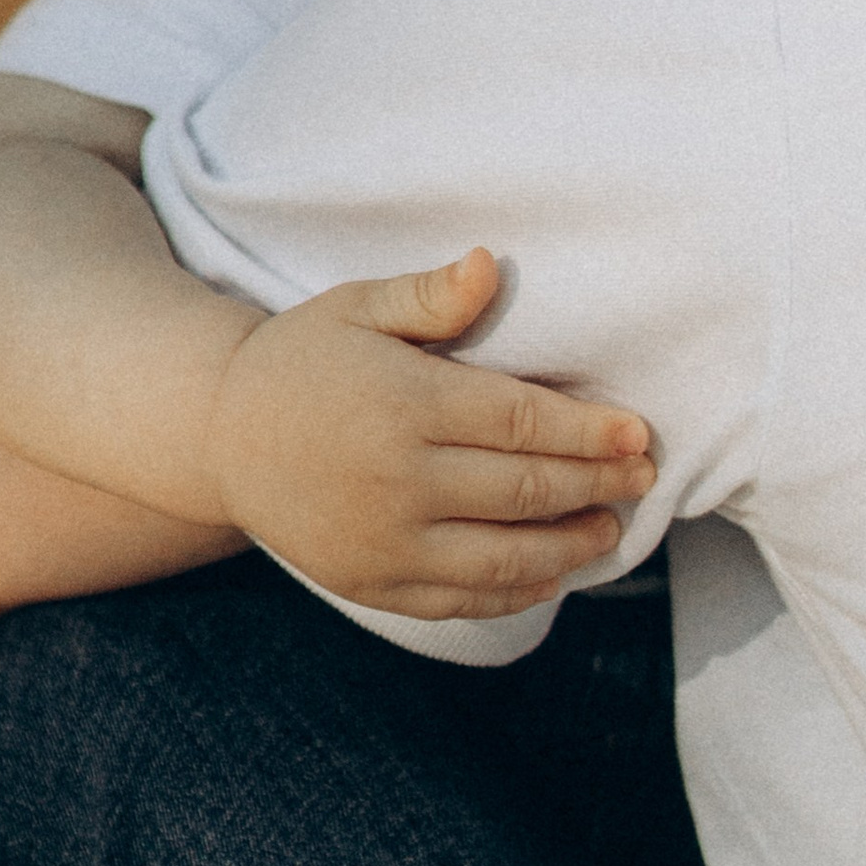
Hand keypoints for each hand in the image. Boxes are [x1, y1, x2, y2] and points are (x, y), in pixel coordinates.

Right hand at [210, 248, 656, 618]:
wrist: (220, 435)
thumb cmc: (303, 358)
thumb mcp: (357, 307)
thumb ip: (430, 295)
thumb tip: (490, 265)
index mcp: (403, 403)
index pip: (522, 421)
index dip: (590, 432)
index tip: (639, 434)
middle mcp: (398, 480)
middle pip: (527, 490)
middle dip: (598, 484)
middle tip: (645, 477)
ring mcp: (385, 541)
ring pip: (505, 558)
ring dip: (571, 547)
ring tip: (612, 528)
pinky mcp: (372, 583)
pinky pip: (462, 600)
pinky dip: (517, 591)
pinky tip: (552, 573)